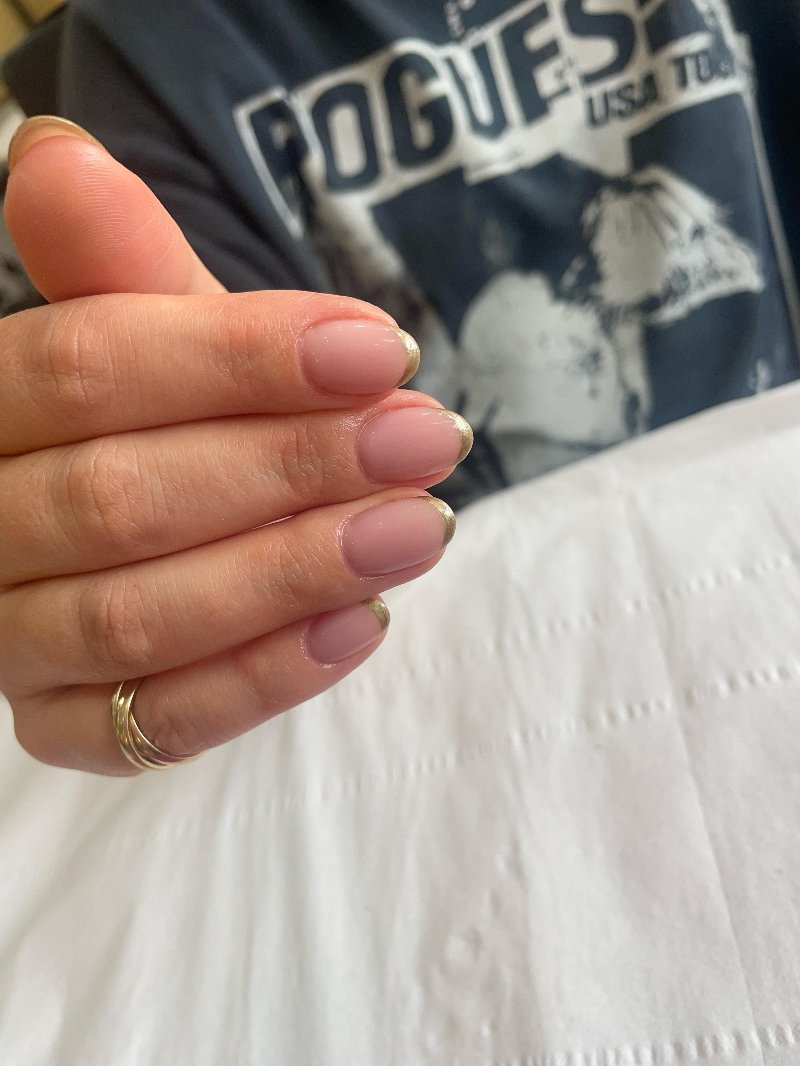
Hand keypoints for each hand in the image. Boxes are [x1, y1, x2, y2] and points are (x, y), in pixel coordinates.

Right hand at [0, 118, 470, 774]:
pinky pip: (153, 726)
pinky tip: (361, 625)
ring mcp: (12, 645)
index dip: (234, 358)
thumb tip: (58, 154)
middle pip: (118, 500)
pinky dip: (261, 679)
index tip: (378, 349)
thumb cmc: (163, 412)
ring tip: (416, 528)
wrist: (153, 522)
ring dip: (293, 572)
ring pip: (136, 619)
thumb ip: (115, 267)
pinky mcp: (64, 726)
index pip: (84, 371)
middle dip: (288, 468)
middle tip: (423, 441)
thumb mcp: (153, 332)